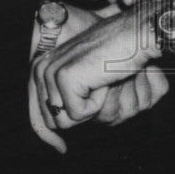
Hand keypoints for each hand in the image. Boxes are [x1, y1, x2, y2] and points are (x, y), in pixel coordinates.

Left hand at [32, 5, 159, 130]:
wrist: (134, 36)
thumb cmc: (116, 58)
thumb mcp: (85, 80)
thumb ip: (66, 100)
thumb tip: (54, 137)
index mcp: (41, 69)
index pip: (42, 117)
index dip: (66, 122)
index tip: (91, 102)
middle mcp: (40, 69)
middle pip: (53, 122)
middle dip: (81, 112)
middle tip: (98, 86)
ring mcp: (50, 72)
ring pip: (64, 122)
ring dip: (90, 107)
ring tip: (100, 80)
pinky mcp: (65, 77)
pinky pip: (79, 114)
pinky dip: (98, 102)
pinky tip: (104, 78)